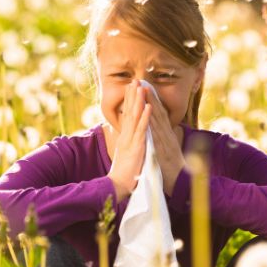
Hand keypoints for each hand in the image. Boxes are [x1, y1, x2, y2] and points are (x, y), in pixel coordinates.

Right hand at [106, 80, 151, 200]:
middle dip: (132, 95)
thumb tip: (129, 137)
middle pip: (129, 112)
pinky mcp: (136, 147)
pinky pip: (142, 130)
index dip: (129, 101)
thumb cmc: (124, 173)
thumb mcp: (126, 155)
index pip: (127, 115)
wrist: (118, 186)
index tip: (131, 88)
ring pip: (135, 117)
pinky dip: (145, 117)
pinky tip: (148, 106)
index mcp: (125, 137)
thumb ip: (128, 144)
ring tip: (141, 87)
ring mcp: (131, 140)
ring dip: (138, 101)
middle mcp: (126, 136)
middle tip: (134, 80)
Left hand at [143, 86, 186, 196]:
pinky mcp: (163, 151)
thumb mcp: (168, 150)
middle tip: (143, 82)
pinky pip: (157, 136)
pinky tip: (148, 116)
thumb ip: (166, 138)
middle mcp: (167, 135)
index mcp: (167, 135)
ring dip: (151, 105)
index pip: (159, 114)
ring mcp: (166, 142)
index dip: (152, 100)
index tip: (145, 87)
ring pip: (157, 121)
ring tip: (144, 92)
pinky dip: (152, 125)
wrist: (181, 183)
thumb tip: (165, 129)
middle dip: (150, 97)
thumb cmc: (173, 168)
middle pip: (158, 113)